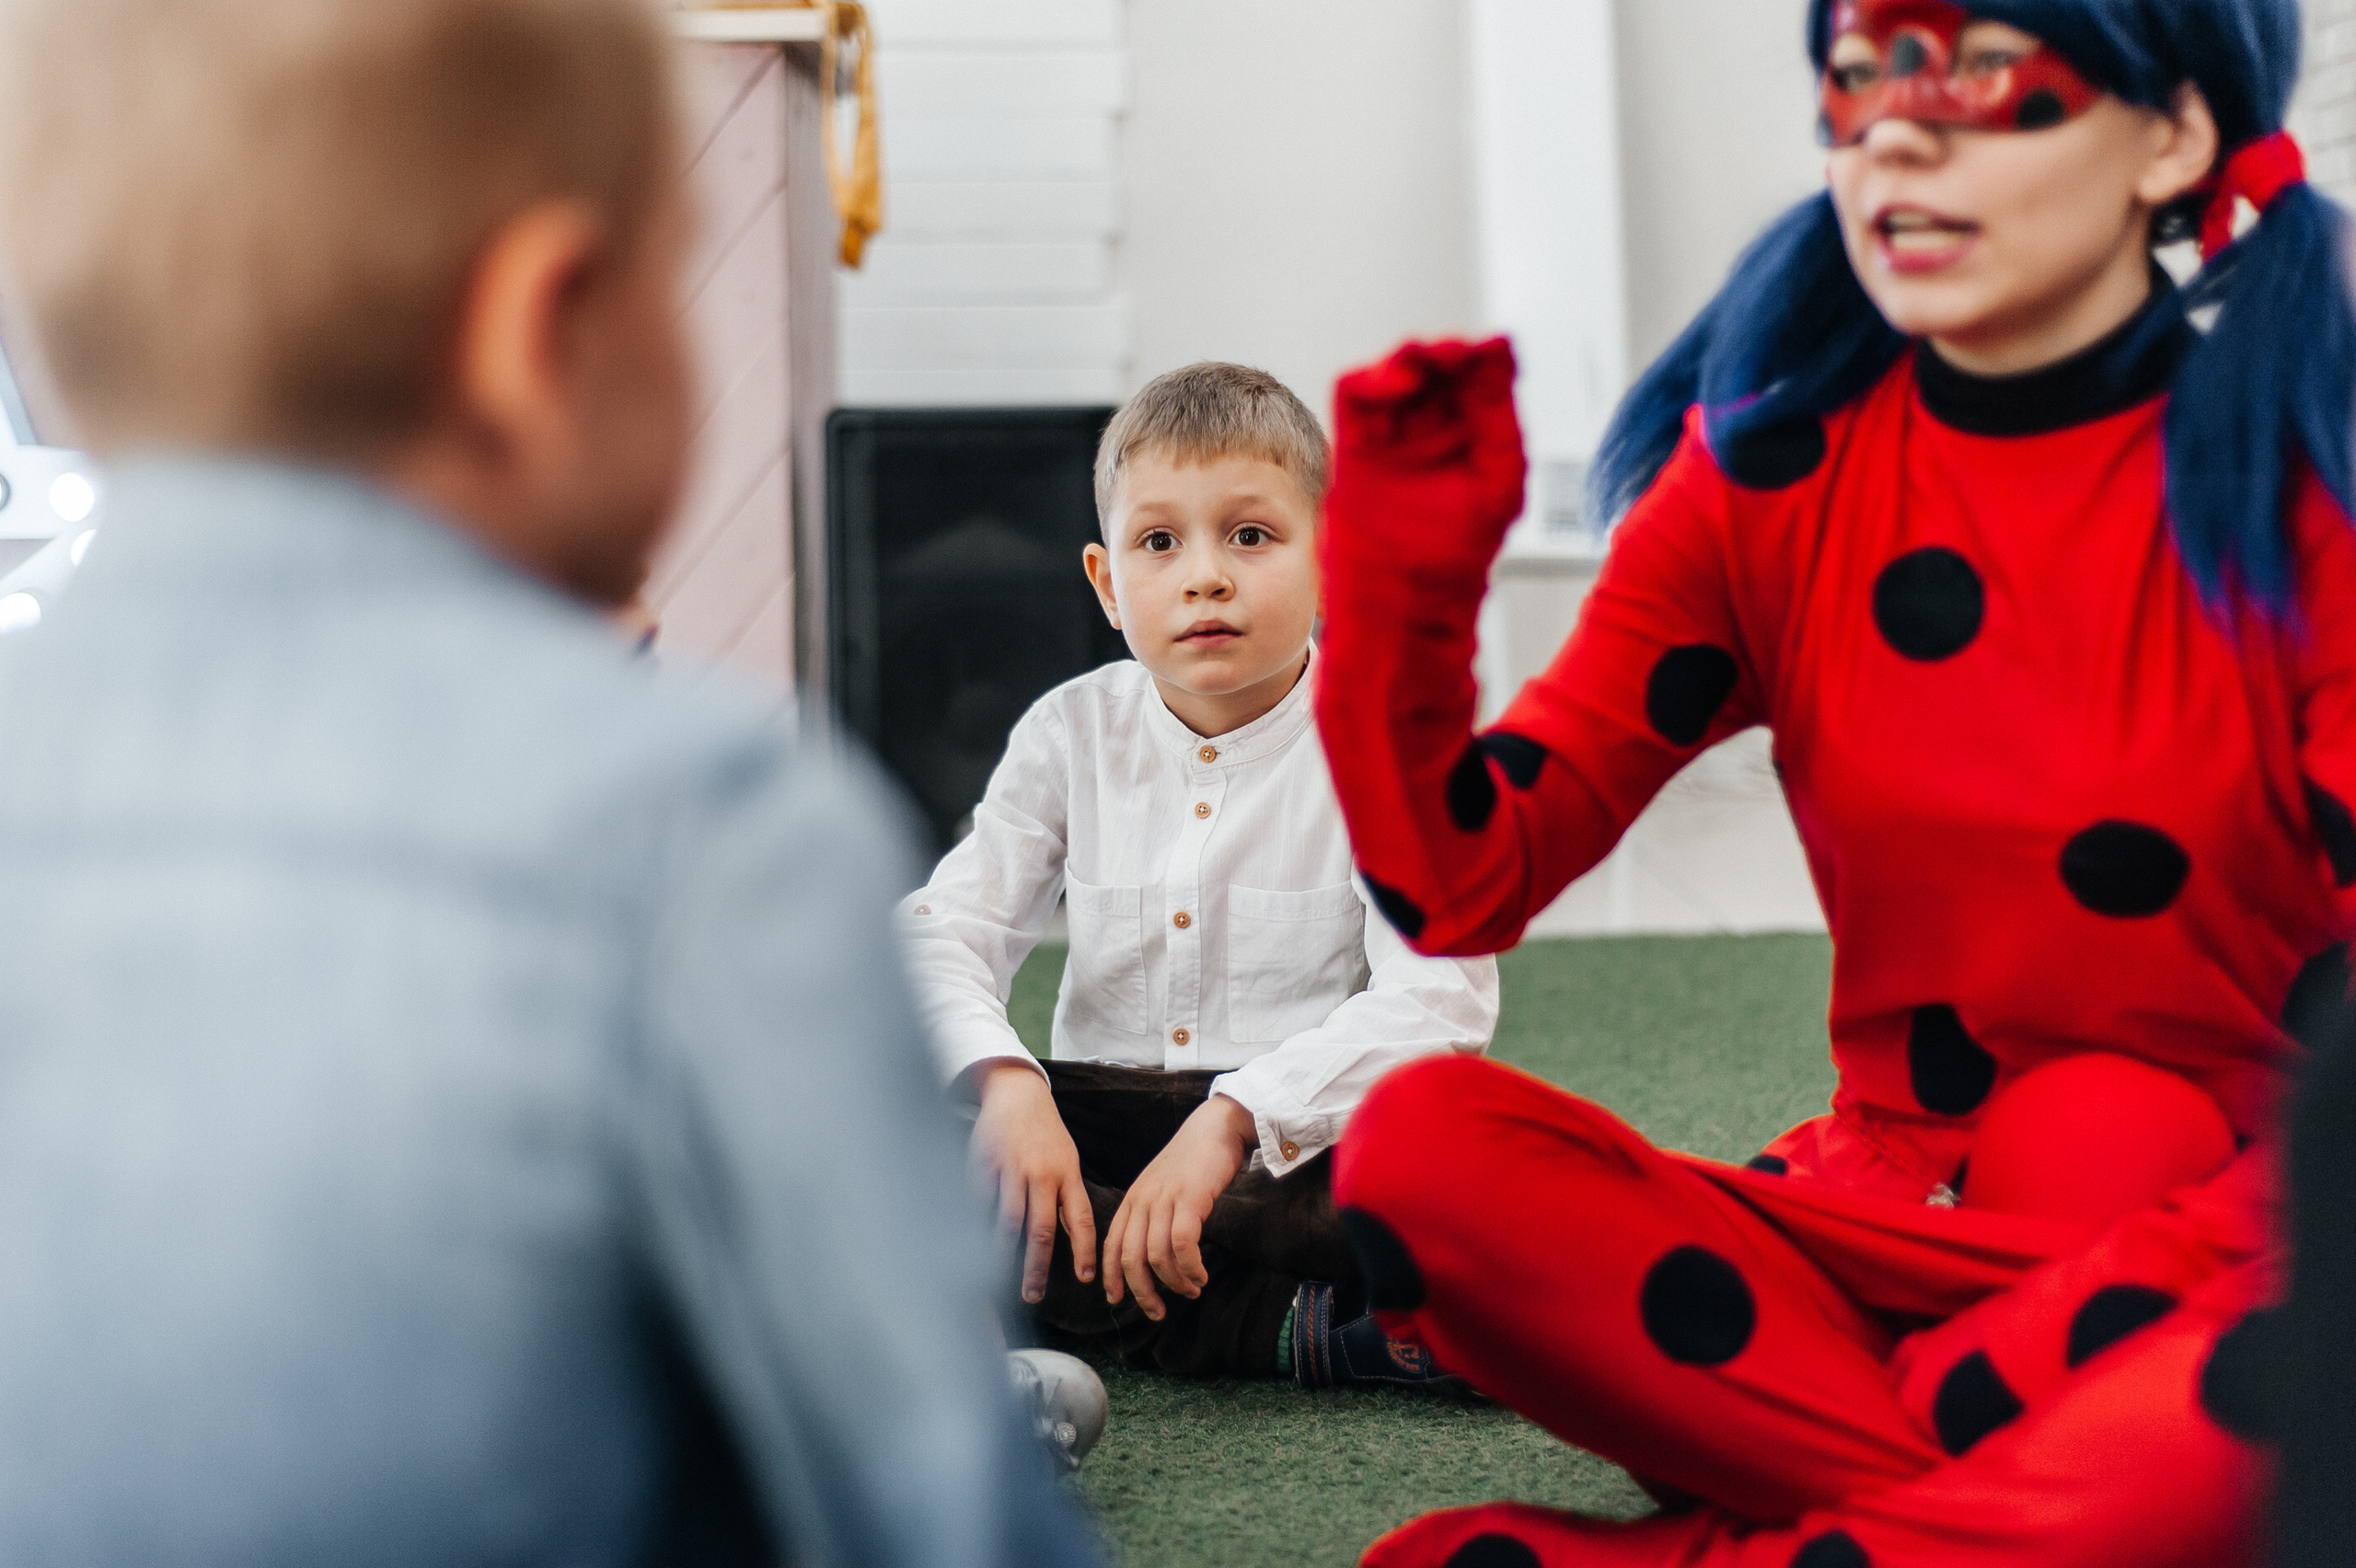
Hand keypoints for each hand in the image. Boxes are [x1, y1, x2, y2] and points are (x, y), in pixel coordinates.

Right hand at [970, 1061, 1094, 1303]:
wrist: (1018, 1095)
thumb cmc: (1046, 1136)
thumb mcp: (1068, 1162)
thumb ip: (1069, 1198)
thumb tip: (1075, 1241)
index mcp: (1068, 1175)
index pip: (1081, 1219)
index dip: (1085, 1251)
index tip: (1085, 1279)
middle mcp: (1042, 1174)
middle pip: (1041, 1230)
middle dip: (1037, 1267)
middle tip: (1032, 1296)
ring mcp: (1012, 1169)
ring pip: (1009, 1221)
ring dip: (1004, 1255)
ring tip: (999, 1280)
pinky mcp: (984, 1164)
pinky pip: (980, 1203)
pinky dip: (977, 1227)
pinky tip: (972, 1248)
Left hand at [1102, 1094, 1257, 1321]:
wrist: (1216, 1127)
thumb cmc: (1193, 1160)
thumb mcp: (1162, 1187)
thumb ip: (1152, 1215)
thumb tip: (1152, 1255)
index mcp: (1132, 1200)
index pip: (1111, 1245)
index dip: (1111, 1276)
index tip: (1116, 1300)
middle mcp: (1142, 1201)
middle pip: (1129, 1258)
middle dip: (1141, 1292)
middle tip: (1157, 1312)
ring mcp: (1164, 1199)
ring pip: (1156, 1257)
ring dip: (1174, 1283)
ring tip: (1191, 1290)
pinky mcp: (1189, 1198)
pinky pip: (1182, 1245)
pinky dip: (1191, 1267)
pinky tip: (1201, 1275)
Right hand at [1327, 336, 1527, 569]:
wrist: (1405, 601)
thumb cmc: (1455, 556)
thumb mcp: (1498, 480)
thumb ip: (1500, 417)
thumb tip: (1500, 353)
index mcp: (1474, 439)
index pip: (1478, 377)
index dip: (1481, 356)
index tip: (1486, 349)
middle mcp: (1434, 434)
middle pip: (1436, 369)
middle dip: (1443, 353)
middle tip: (1450, 353)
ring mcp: (1393, 439)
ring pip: (1396, 374)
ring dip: (1409, 359)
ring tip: (1422, 364)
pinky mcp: (1355, 448)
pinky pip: (1355, 397)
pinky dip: (1372, 380)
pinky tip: (1396, 384)